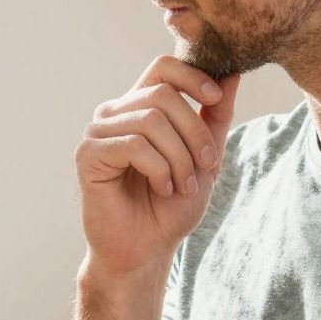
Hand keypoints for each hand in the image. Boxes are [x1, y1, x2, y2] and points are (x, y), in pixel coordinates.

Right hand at [76, 57, 239, 279]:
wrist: (146, 251)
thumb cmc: (170, 208)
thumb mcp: (204, 158)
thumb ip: (215, 117)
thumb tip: (232, 75)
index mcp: (139, 108)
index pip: (163, 68)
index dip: (193, 76)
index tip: (215, 100)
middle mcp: (114, 114)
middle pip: (163, 95)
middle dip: (194, 132)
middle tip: (206, 166)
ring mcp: (98, 133)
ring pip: (151, 120)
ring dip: (179, 157)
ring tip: (182, 186)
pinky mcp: (88, 156)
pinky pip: (133, 145)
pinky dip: (158, 169)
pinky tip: (161, 188)